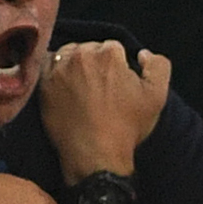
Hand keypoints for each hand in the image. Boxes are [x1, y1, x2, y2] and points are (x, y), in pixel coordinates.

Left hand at [39, 40, 171, 184]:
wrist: (95, 156)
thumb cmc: (127, 128)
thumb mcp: (157, 96)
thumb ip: (158, 66)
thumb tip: (142, 54)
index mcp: (109, 54)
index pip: (113, 47)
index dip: (117, 64)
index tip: (116, 82)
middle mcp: (81, 56)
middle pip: (89, 48)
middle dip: (95, 63)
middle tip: (99, 87)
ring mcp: (59, 69)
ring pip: (68, 55)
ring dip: (74, 65)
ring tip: (81, 87)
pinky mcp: (44, 84)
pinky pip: (47, 66)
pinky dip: (54, 71)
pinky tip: (62, 87)